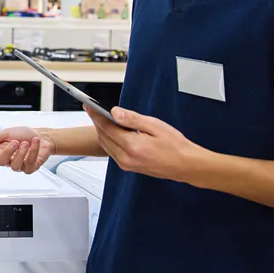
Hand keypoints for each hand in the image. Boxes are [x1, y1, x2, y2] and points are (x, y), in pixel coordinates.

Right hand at [0, 127, 56, 190]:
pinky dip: (33, 151)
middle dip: (9, 150)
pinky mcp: (30, 168)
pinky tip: (35, 143)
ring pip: (16, 165)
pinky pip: (29, 163)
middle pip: (2, 162)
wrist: (41, 135)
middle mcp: (8, 162)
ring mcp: (19, 166)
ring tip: (27, 142)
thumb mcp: (5, 133)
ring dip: (22, 151)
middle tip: (15, 141)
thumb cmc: (23, 134)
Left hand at [85, 106, 204, 181]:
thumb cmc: (175, 146)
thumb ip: (132, 119)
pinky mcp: (128, 167)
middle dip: (97, 122)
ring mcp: (126, 164)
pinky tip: (112, 132)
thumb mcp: (155, 126)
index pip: (107, 127)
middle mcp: (126, 158)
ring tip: (101, 118)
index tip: (88, 105)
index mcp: (132, 146)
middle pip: (103, 136)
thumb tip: (114, 112)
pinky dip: (109, 140)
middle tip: (92, 109)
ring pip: (106, 145)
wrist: (186, 165)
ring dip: (102, 131)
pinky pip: (112, 151)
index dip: (96, 114)